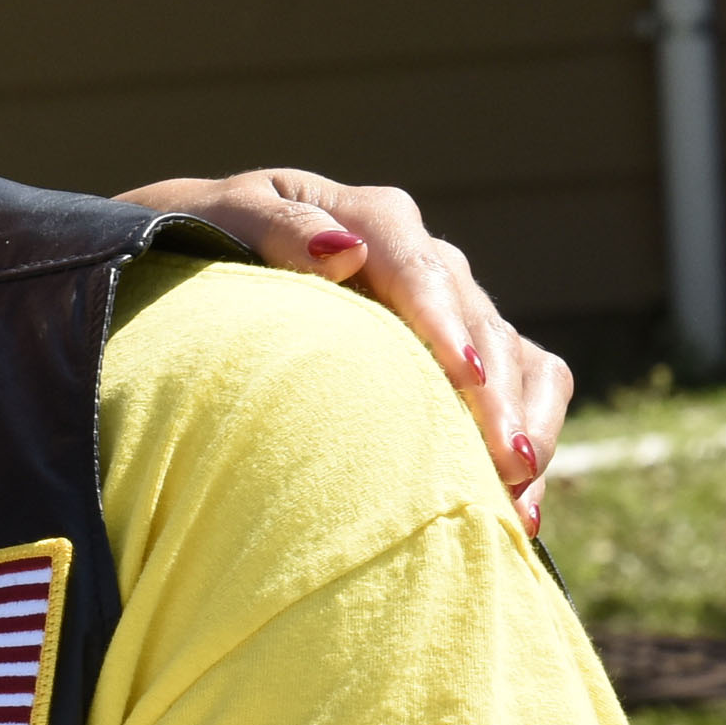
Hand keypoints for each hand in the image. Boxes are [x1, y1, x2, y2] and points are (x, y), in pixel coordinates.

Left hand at [126, 167, 574, 534]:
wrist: (194, 263)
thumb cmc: (196, 242)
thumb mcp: (220, 221)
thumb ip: (275, 229)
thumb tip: (344, 254)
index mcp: (366, 217)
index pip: (417, 267)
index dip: (443, 320)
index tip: (464, 375)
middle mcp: (419, 256)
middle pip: (476, 320)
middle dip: (495, 392)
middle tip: (508, 462)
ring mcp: (446, 303)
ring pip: (512, 355)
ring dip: (523, 422)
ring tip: (518, 495)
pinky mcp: (459, 347)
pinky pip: (523, 380)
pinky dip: (531, 431)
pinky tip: (519, 507)